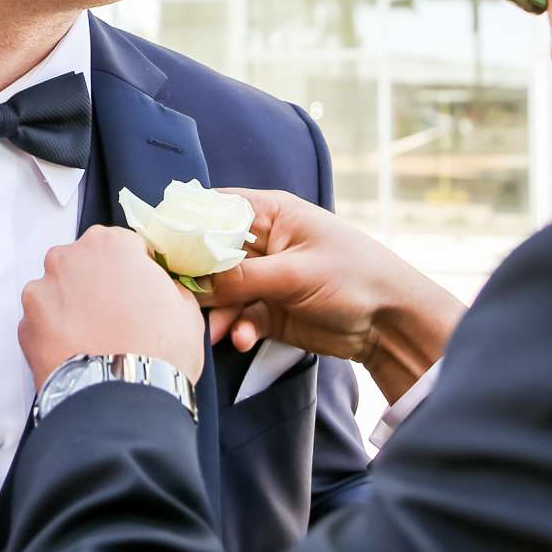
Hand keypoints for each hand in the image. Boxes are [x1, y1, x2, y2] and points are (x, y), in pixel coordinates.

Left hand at [22, 226, 207, 387]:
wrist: (121, 402)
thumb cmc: (157, 353)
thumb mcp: (186, 311)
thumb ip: (169, 288)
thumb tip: (164, 291)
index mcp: (110, 244)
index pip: (124, 246)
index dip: (136, 272)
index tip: (141, 292)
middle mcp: (68, 259)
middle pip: (85, 265)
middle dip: (99, 286)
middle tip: (119, 318)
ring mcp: (41, 292)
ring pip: (59, 293)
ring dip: (74, 309)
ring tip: (97, 340)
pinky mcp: (24, 326)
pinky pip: (43, 324)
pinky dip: (56, 335)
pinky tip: (79, 353)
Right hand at [200, 189, 462, 404]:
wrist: (391, 324)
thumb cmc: (354, 278)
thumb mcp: (296, 273)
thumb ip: (243, 278)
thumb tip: (197, 284)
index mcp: (269, 213)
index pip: (213, 211)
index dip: (184, 228)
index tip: (159, 251)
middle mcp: (262, 242)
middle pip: (210, 255)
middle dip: (196, 279)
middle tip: (178, 300)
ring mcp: (264, 277)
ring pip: (221, 292)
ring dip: (217, 312)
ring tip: (217, 332)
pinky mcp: (269, 311)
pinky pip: (239, 317)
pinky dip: (237, 329)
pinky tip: (242, 340)